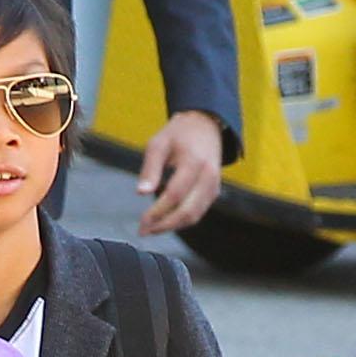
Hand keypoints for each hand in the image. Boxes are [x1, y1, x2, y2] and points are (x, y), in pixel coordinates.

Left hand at [136, 111, 224, 234]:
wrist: (205, 125)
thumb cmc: (180, 133)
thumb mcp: (158, 144)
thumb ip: (150, 169)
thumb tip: (141, 193)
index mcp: (194, 162)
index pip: (175, 195)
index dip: (157, 212)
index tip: (142, 221)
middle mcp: (208, 176)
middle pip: (187, 211)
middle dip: (165, 225)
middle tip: (145, 230)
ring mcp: (214, 185)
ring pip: (195, 216)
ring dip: (173, 226)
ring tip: (153, 229)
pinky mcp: (214, 191)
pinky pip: (199, 212)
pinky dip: (182, 220)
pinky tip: (166, 220)